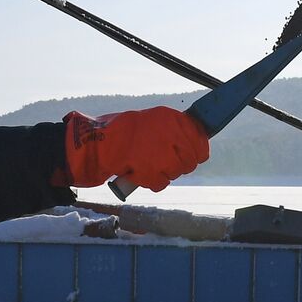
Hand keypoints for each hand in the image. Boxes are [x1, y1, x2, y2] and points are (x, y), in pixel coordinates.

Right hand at [61, 107, 208, 191]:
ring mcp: (160, 154)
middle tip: (168, 162)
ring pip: (177, 172)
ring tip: (151, 163)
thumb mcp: (156, 120)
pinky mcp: (150, 171)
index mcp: (172, 119)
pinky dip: (153, 181)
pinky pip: (162, 183)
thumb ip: (177, 129)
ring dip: (166, 172)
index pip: (200, 141)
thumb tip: (199, 140)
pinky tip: (143, 172)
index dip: (198, 151)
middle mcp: (169, 134)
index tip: (194, 155)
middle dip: (181, 164)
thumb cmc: (128, 131)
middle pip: (190, 160)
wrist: (101, 141)